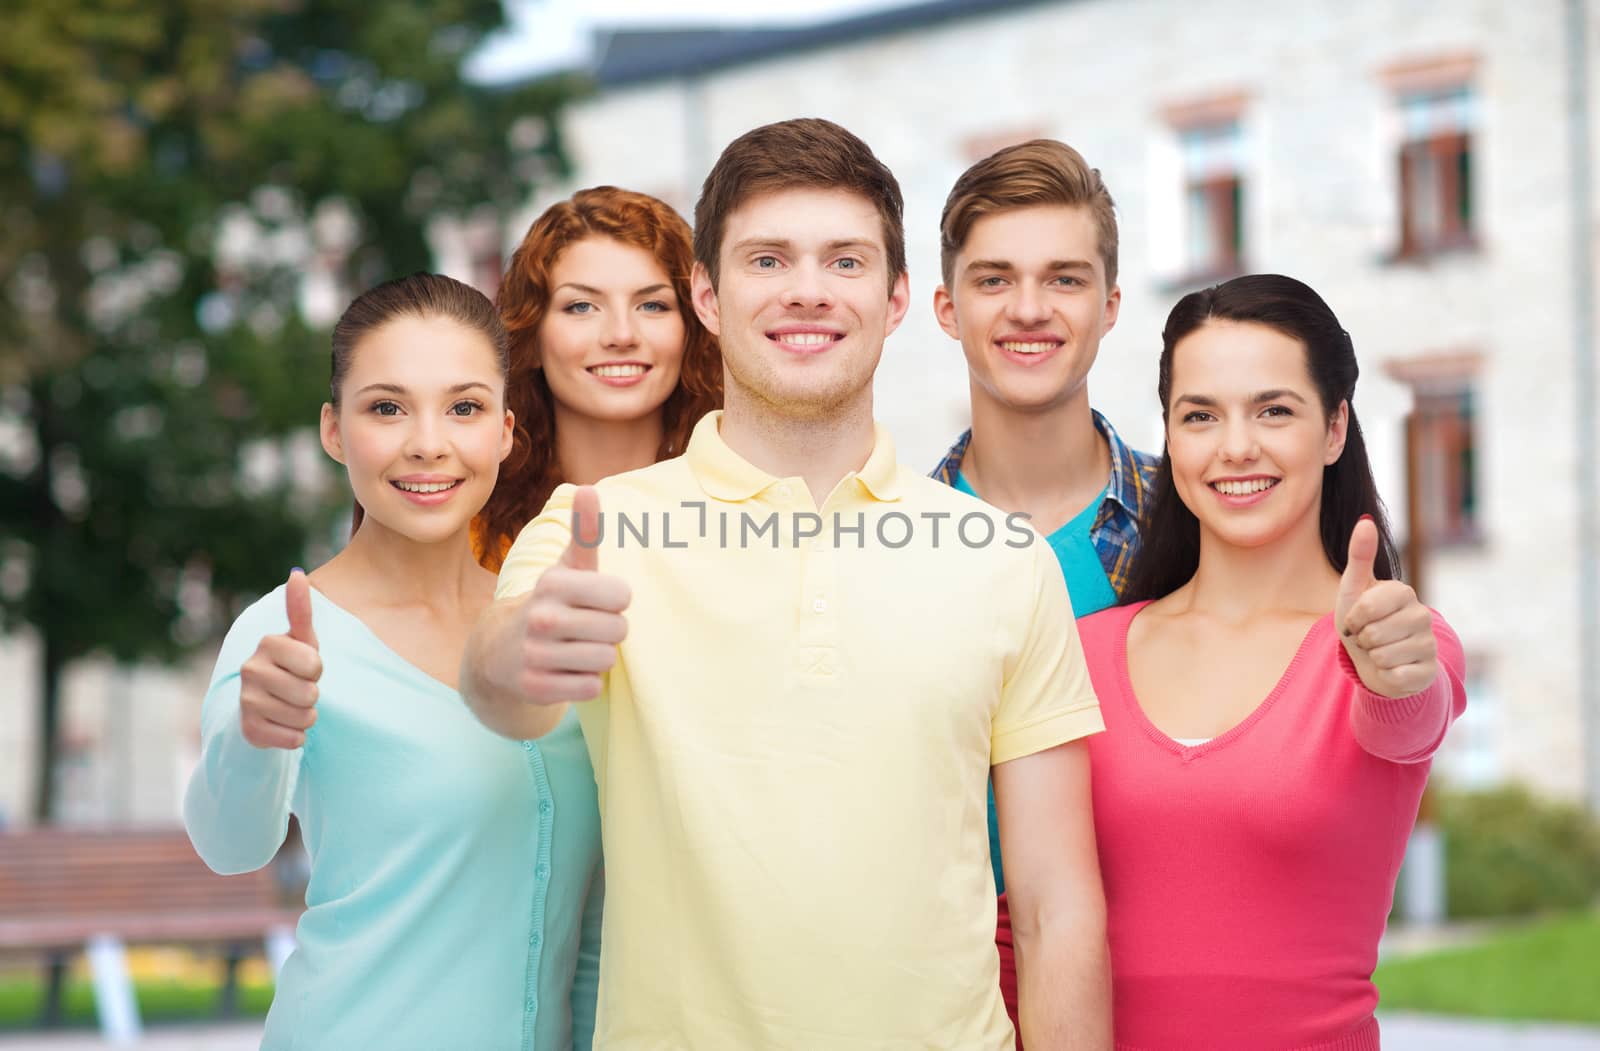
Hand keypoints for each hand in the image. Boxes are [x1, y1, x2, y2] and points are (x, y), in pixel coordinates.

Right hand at [239, 569, 322, 748]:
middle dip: (312, 695)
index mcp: (267, 643)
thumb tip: (297, 574)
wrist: (265, 705)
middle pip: (310, 693)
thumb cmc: (291, 666)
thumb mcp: (301, 639)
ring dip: (306, 716)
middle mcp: (250, 669)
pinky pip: (293, 739)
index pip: (315, 664)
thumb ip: (300, 610)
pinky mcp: (248, 729)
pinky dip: (296, 736)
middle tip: (297, 688)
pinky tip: (283, 725)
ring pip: (304, 717)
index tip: (304, 667)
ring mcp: (246, 700)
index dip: (316, 670)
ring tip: (291, 706)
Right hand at [515, 486, 630, 703]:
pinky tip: (564, 671)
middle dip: (609, 632)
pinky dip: (585, 682)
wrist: (499, 651)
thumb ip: (584, 531)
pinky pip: (590, 687)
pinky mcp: (535, 687)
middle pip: (618, 631)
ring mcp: (535, 654)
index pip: (622, 596)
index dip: (616, 602)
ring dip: (598, 658)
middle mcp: (541, 617)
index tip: (597, 601)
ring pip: (605, 660)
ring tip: (575, 648)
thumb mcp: (566, 567)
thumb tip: (589, 488)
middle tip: (586, 628)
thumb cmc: (551, 603)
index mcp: (553, 583)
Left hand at [1336, 517, 1437, 698]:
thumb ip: (1360, 555)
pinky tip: (1392, 668)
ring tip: (1380, 651)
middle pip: (1373, 634)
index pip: (1364, 608)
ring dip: (1373, 658)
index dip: (1352, 619)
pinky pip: (1395, 676)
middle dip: (1362, 640)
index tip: (1355, 620)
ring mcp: (1429, 644)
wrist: (1375, 662)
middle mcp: (1422, 615)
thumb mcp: (1354, 589)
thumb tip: (1365, 519)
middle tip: (1368, 638)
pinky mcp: (1429, 671)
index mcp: (1403, 592)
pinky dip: (1386, 676)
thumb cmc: (1362, 622)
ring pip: (1383, 656)